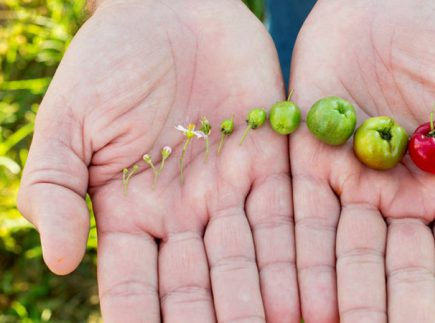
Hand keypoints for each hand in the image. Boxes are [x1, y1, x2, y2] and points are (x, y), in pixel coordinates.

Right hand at [17, 0, 298, 320]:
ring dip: (263, 295)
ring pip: (249, 255)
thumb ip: (55, 188)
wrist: (170, 8)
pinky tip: (309, 285)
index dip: (141, 316)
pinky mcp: (271, 160)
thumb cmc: (109, 60)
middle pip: (199, 279)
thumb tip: (59, 260)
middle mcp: (185, 210)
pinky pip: (286, 211)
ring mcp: (230, 187)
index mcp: (131, 210)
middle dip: (213, 316)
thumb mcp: (69, 121)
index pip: (135, 280)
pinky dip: (297, 249)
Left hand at [289, 0, 434, 320]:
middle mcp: (398, 200)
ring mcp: (351, 184)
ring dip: (342, 301)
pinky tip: (298, 298)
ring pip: (346, 255)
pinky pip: (300, 216)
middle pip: (398, 271)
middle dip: (395, 316)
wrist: (390, 2)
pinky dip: (298, 258)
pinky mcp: (306, 162)